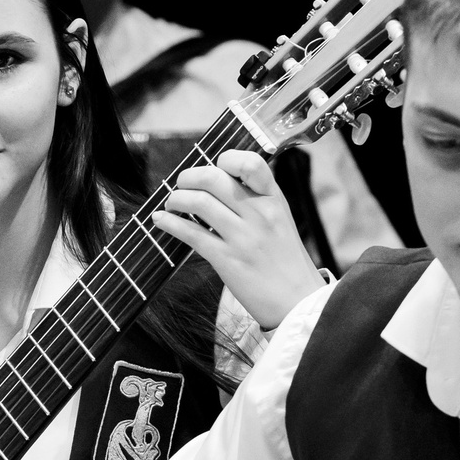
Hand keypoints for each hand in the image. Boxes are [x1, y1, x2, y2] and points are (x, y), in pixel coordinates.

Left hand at [149, 151, 323, 328]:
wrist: (298, 301)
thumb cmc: (286, 260)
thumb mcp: (281, 219)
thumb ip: (257, 199)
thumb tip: (221, 182)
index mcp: (274, 199)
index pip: (250, 162)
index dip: (225, 158)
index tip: (214, 166)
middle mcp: (259, 213)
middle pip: (213, 178)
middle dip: (188, 177)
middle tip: (181, 185)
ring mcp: (243, 237)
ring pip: (198, 202)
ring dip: (175, 199)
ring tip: (171, 204)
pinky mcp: (227, 260)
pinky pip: (192, 234)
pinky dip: (170, 223)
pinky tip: (161, 221)